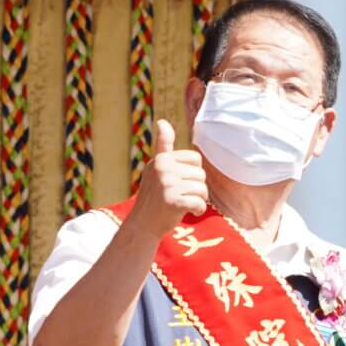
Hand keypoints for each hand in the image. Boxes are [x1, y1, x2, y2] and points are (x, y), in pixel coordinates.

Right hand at [126, 119, 208, 235]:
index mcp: (161, 159)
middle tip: (182, 196)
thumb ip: (163, 147)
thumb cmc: (153, 196)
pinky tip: (189, 213)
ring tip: (185, 204)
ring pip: (202, 188)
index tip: (180, 182)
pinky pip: (200, 203)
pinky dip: (198, 210)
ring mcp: (167, 184)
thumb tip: (162, 121)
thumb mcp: (156, 168)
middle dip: (197, 187)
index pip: (195, 158)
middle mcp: (163, 169)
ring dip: (199, 199)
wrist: (142, 225)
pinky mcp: (174, 201)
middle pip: (201, 174)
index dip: (193, 173)